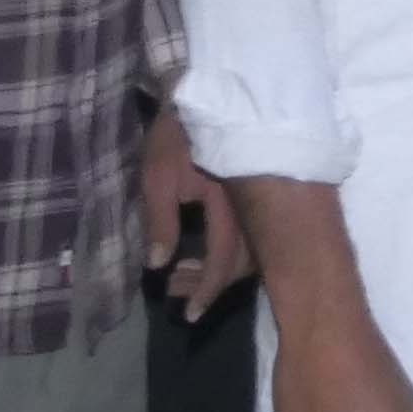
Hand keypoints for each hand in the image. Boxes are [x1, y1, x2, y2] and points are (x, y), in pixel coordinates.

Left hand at [141, 111, 248, 313]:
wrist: (204, 96)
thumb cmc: (177, 134)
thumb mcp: (158, 175)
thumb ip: (160, 221)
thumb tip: (157, 264)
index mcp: (228, 205)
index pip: (222, 260)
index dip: (206, 291)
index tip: (187, 315)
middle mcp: (250, 211)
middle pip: (239, 265)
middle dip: (207, 285)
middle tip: (176, 294)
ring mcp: (255, 205)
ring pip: (245, 254)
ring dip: (212, 271)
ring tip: (179, 276)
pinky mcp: (252, 200)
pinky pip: (245, 238)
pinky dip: (220, 253)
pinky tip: (195, 254)